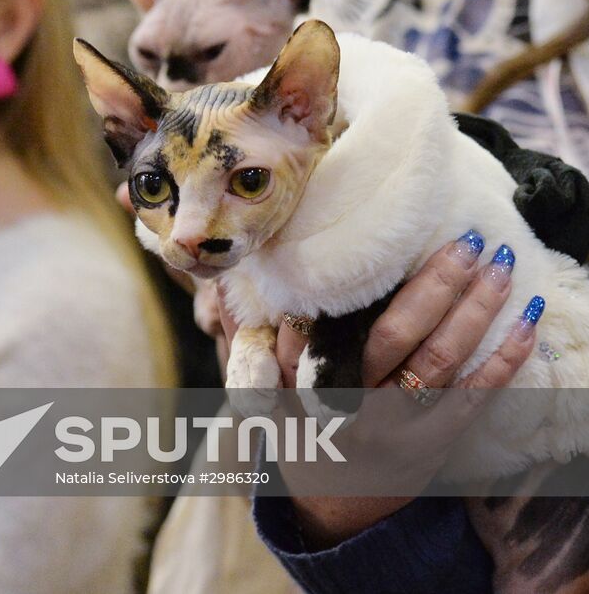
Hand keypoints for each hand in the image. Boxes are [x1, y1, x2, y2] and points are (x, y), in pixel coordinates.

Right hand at [217, 233, 536, 546]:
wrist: (333, 513)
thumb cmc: (301, 437)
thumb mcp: (263, 392)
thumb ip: (255, 339)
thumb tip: (226, 285)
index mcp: (302, 383)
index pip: (327, 322)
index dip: (359, 281)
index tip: (385, 240)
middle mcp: (349, 404)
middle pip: (392, 333)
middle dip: (433, 283)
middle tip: (463, 240)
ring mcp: (394, 427)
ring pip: (439, 358)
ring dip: (476, 307)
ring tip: (501, 264)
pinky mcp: (432, 446)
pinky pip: (473, 397)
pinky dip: (503, 359)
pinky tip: (526, 323)